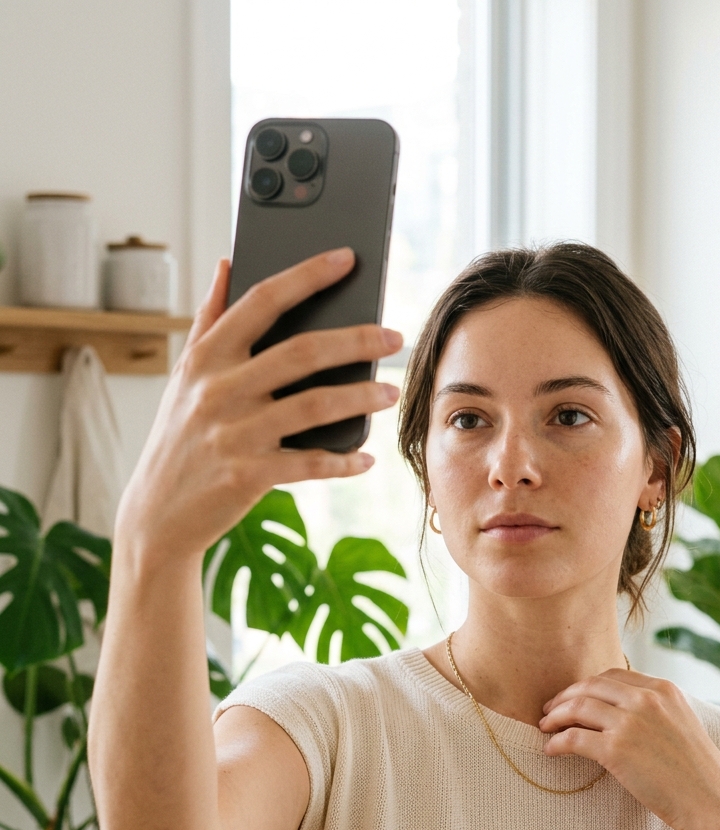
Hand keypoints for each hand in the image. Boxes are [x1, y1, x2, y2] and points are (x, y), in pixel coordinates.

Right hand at [116, 248, 402, 560]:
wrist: (157, 512)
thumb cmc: (179, 435)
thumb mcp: (184, 375)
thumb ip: (209, 319)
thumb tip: (226, 263)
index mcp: (206, 357)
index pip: (262, 300)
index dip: (307, 275)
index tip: (348, 258)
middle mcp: (219, 390)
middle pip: (301, 352)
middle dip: (355, 340)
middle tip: (394, 337)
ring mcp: (234, 434)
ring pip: (313, 406)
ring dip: (359, 397)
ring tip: (389, 392)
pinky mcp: (247, 476)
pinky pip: (309, 463)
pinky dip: (343, 461)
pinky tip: (366, 457)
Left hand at [538, 670, 719, 829]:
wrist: (711, 802)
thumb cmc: (698, 772)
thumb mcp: (682, 724)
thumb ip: (656, 711)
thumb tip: (622, 713)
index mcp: (663, 688)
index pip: (612, 675)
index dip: (587, 685)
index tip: (573, 697)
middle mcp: (645, 698)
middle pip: (590, 686)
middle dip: (565, 696)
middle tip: (549, 710)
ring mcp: (630, 722)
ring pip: (577, 707)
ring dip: (555, 717)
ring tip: (545, 728)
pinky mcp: (616, 749)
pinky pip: (573, 738)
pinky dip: (557, 742)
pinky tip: (550, 750)